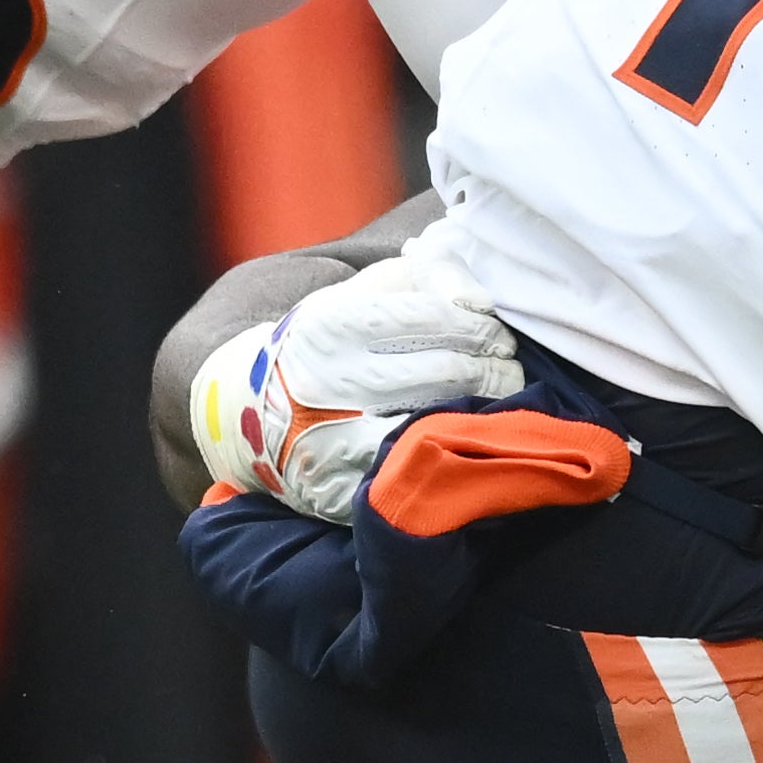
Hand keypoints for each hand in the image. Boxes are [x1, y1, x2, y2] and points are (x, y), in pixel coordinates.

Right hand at [194, 241, 526, 514]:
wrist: (252, 410)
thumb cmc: (329, 342)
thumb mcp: (361, 292)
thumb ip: (424, 275)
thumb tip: (480, 299)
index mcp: (335, 323)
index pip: (436, 318)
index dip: (482, 327)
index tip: (499, 334)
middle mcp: (331, 379)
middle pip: (446, 371)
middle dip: (493, 367)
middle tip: (510, 367)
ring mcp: (333, 437)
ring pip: (438, 420)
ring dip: (484, 410)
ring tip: (501, 398)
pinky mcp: (339, 486)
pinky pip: (415, 469)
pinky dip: (449, 452)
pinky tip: (465, 439)